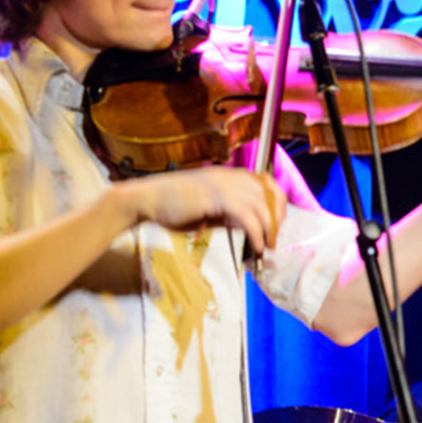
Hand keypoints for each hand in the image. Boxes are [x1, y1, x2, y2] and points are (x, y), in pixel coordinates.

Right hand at [125, 167, 284, 253]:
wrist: (144, 200)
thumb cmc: (172, 206)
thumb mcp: (209, 209)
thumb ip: (230, 214)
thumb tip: (252, 226)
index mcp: (230, 176)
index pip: (267, 184)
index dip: (277, 204)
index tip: (276, 223)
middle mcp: (230, 177)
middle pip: (270, 194)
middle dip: (277, 218)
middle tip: (273, 238)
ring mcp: (224, 185)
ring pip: (262, 206)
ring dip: (269, 229)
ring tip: (265, 246)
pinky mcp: (216, 197)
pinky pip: (247, 217)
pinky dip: (256, 233)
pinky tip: (255, 247)